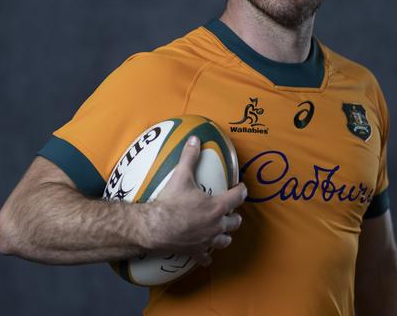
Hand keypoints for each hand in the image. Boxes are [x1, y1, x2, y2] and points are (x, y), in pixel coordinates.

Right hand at [145, 135, 246, 265]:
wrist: (155, 228)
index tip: (241, 187)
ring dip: (225, 234)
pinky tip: (206, 255)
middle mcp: (216, 225)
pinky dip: (207, 256)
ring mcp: (207, 240)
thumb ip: (189, 156)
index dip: (241, 190)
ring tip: (222, 230)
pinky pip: (206, 257)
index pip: (238, 197)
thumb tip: (194, 138)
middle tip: (230, 210)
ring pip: (225, 240)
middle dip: (234, 216)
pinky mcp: (196, 252)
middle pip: (234, 222)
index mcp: (217, 206)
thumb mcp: (181, 176)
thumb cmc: (171, 202)